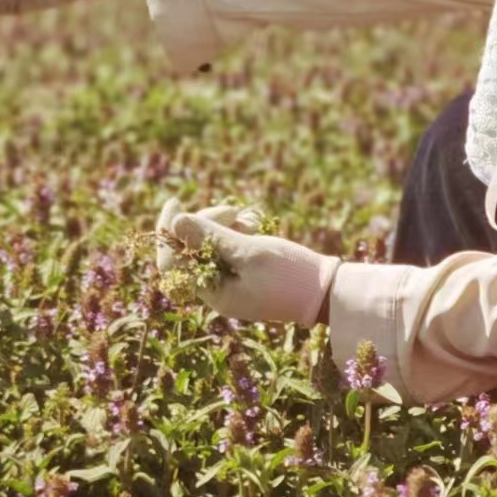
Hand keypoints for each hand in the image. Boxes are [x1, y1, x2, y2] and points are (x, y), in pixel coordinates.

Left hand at [154, 197, 338, 327]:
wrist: (328, 292)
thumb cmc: (291, 276)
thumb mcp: (250, 252)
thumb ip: (212, 237)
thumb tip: (175, 222)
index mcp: (214, 294)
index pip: (172, 262)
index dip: (168, 231)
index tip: (175, 202)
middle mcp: (218, 291)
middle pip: (192, 250)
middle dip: (207, 224)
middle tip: (231, 211)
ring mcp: (233, 282)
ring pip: (212, 245)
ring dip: (226, 225)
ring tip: (249, 219)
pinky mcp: (247, 273)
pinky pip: (230, 248)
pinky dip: (238, 232)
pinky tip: (255, 225)